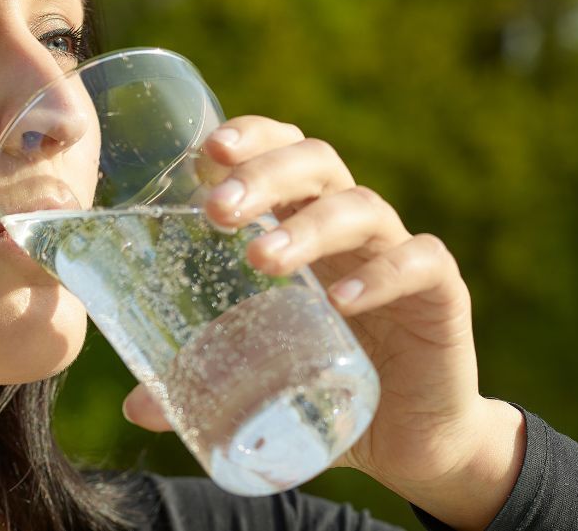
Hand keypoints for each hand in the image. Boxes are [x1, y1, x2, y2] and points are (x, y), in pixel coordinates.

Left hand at [120, 116, 524, 529]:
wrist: (408, 440)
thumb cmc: (321, 387)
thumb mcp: (256, 378)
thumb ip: (200, 382)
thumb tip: (137, 407)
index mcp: (300, 224)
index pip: (278, 151)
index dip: (247, 138)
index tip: (204, 152)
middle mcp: (348, 228)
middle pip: (314, 163)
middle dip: (263, 174)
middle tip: (217, 211)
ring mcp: (396, 255)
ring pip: (360, 208)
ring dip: (307, 226)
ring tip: (261, 259)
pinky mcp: (440, 295)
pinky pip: (421, 263)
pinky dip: (382, 274)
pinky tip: (341, 299)